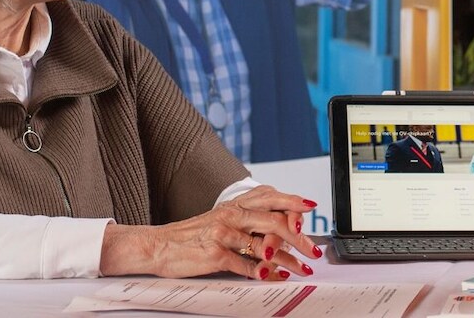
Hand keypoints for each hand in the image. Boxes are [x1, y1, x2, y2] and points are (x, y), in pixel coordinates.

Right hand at [100, 186, 321, 279]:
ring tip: (301, 269)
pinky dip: (262, 272)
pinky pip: (246, 265)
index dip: (293, 202)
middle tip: (314, 250)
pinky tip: (274, 276)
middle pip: (274, 221)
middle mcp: (231, 215)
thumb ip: (250, 219)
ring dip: (287, 260)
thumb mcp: (223, 218)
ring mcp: (223, 234)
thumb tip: (282, 227)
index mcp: (235, 203)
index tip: (311, 208)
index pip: (271, 197)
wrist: (159, 245)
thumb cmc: (194, 234)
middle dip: (300, 238)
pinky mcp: (215, 254)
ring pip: (264, 245)